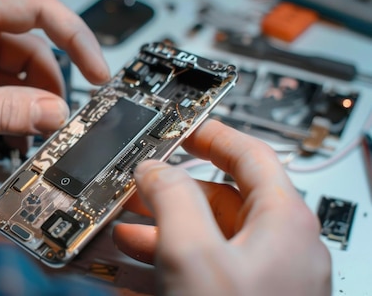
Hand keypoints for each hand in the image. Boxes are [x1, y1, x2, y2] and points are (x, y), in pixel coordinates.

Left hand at [0, 0, 109, 171]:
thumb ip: (4, 112)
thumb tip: (55, 114)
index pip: (39, 12)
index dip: (76, 38)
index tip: (97, 71)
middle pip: (33, 50)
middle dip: (52, 87)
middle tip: (62, 120)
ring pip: (20, 76)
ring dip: (34, 106)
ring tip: (34, 135)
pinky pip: (3, 94)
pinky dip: (16, 115)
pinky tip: (16, 136)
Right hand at [113, 120, 330, 295]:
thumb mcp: (192, 255)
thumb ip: (172, 197)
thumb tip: (155, 167)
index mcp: (284, 224)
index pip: (250, 156)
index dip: (211, 135)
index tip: (181, 127)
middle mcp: (280, 251)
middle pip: (221, 200)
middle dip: (170, 191)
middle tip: (135, 184)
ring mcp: (262, 283)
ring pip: (206, 240)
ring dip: (160, 230)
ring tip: (121, 227)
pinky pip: (200, 273)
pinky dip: (166, 265)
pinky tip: (132, 270)